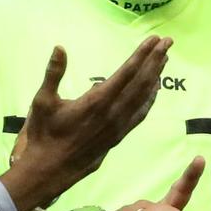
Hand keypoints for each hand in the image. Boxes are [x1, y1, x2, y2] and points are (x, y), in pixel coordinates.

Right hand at [4, 36, 170, 210]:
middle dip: (155, 60)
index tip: (154, 39)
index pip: (126, 72)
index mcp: (96, 101)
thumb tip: (60, 47)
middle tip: (168, 42)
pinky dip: (150, 99)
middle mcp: (112, 113)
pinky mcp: (118, 136)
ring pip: (143, 98)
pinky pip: (140, 114)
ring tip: (165, 59)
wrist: (49, 170)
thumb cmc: (43, 135)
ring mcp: (118, 126)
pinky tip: (155, 90)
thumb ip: (54, 73)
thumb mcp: (42, 101)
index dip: (142, 54)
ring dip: (155, 77)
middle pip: (141, 82)